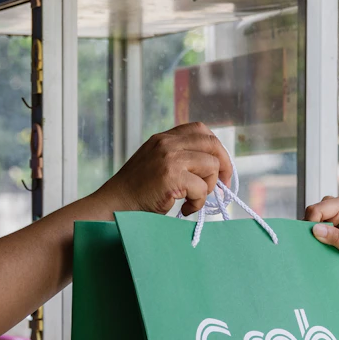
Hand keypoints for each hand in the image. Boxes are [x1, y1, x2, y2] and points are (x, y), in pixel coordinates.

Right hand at [99, 123, 234, 214]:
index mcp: (164, 138)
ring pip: (211, 166)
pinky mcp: (171, 177)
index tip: (219, 167)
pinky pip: (202, 188)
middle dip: (223, 165)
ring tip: (192, 199)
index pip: (200, 130)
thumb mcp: (156, 163)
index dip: (215, 148)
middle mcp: (167, 143)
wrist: (115, 205)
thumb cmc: (137, 192)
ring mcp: (169, 158)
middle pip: (211, 144)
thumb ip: (178, 158)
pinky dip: (198, 203)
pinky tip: (184, 209)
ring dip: (208, 188)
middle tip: (221, 186)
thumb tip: (213, 167)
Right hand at [304, 195, 338, 279]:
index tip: (313, 237)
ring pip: (307, 224)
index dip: (312, 222)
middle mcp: (333, 209)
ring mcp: (327, 220)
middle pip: (310, 213)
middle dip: (310, 229)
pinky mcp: (322, 231)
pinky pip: (308, 234)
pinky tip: (317, 250)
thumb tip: (316, 229)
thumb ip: (336, 237)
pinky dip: (309, 242)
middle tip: (317, 244)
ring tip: (319, 249)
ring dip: (309, 237)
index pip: (318, 209)